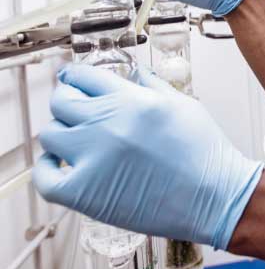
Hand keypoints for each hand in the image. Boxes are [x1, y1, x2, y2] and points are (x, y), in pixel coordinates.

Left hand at [32, 64, 263, 248]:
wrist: (214, 195)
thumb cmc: (204, 152)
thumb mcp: (182, 104)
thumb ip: (152, 85)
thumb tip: (136, 73)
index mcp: (132, 99)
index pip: (84, 76)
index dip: (76, 76)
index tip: (75, 81)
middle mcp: (108, 123)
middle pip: (61, 101)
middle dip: (67, 100)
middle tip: (75, 108)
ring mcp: (94, 158)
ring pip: (50, 135)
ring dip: (61, 133)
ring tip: (75, 139)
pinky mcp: (86, 193)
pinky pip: (45, 178)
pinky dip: (46, 169)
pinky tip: (59, 165)